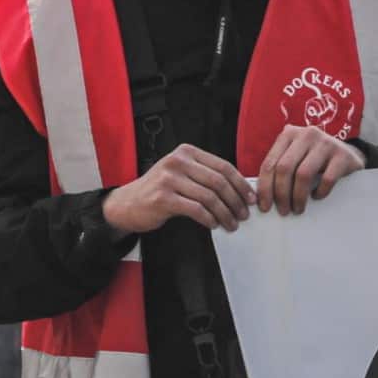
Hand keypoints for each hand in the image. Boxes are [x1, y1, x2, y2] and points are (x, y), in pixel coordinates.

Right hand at [102, 142, 249, 234]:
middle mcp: (177, 161)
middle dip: (236, 201)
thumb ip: (204, 175)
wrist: (127, 204)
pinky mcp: (163, 198)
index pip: (223, 166)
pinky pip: (196, 210)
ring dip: (225, 213)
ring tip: (231, 223)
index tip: (250, 198)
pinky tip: (214, 225)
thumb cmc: (158, 190)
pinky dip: (209, 219)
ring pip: (209, 197)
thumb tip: (239, 190)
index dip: (241, 184)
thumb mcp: (180, 174)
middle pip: (218, 181)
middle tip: (243, 214)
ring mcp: (169, 179)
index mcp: (185, 152)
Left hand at [255, 124, 363, 215]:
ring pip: (303, 174)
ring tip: (298, 209)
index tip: (265, 207)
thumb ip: (280, 167)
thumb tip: (262, 196)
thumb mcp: (296, 157)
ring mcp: (326, 143)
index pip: (269, 163)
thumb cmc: (315, 160)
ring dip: (298, 196)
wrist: (349, 154)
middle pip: (284, 168)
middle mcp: (306, 134)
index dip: (264, 187)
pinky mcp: (343, 155)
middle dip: (281, 194)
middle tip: (283, 211)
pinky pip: (327, 179)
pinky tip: (317, 197)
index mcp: (288, 134)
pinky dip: (320, 192)